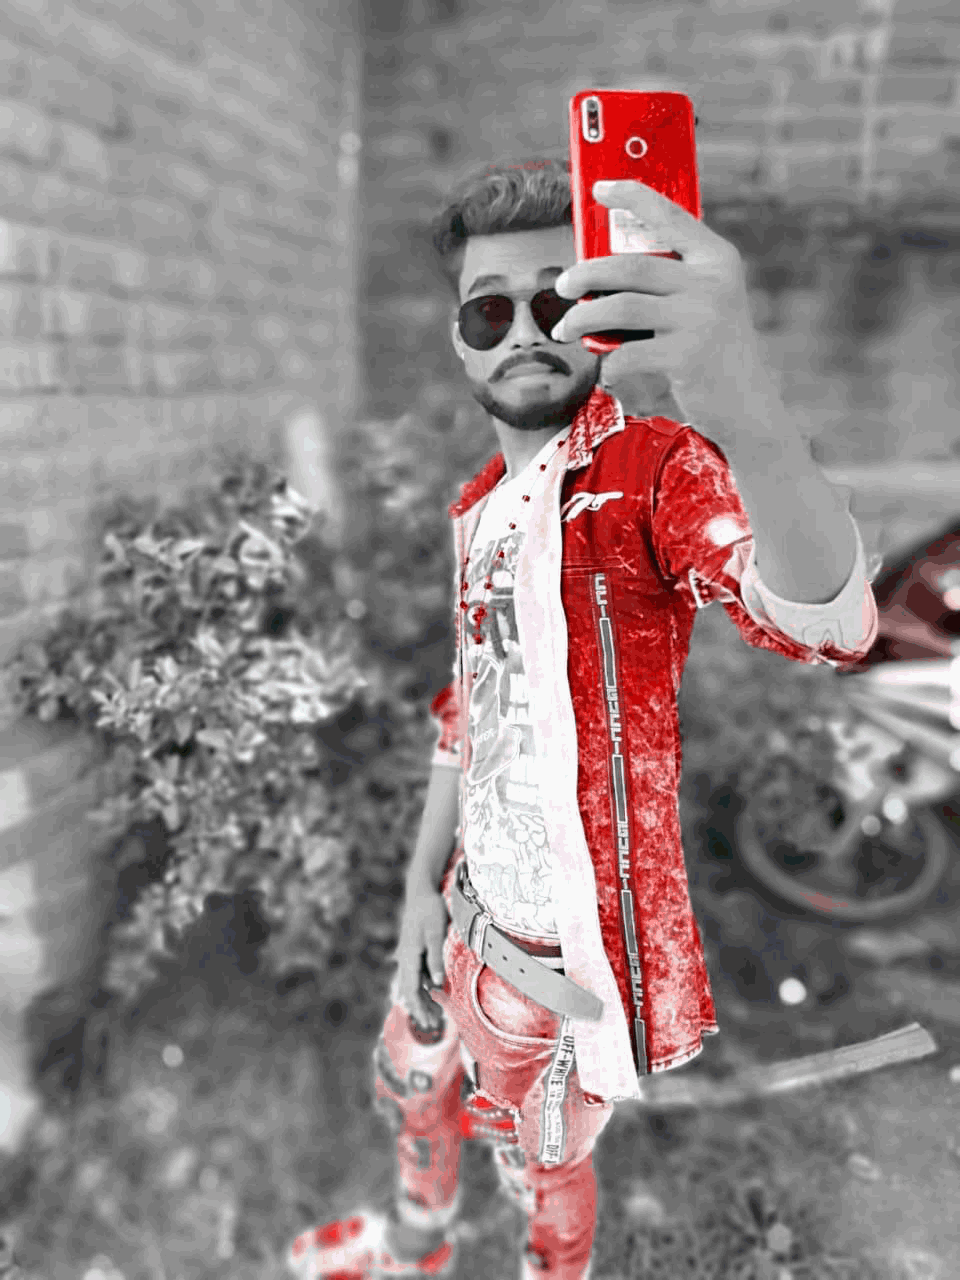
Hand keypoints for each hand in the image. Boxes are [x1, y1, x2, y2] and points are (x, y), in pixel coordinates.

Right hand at [393, 885, 448, 1031]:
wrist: (421, 890)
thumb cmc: (429, 910)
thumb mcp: (435, 932)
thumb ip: (436, 958)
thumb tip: (438, 984)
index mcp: (409, 956)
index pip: (410, 988)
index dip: (417, 1007)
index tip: (426, 1021)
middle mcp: (407, 958)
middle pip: (410, 989)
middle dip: (419, 1008)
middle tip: (431, 1026)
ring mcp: (411, 954)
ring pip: (414, 983)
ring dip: (423, 1000)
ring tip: (434, 1016)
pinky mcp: (417, 950)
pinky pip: (419, 973)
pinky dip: (426, 986)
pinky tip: (435, 994)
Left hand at [552, 180, 776, 445]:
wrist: (748, 405)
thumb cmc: (715, 353)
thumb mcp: (708, 303)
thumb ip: (674, 281)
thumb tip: (605, 270)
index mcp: (717, 259)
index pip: (669, 215)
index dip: (631, 196)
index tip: (599, 188)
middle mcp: (712, 282)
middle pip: (630, 265)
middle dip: (585, 273)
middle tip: (563, 286)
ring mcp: (701, 317)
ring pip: (620, 306)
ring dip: (582, 318)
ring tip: (565, 329)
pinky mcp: (687, 355)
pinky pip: (628, 353)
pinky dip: (608, 364)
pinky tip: (608, 372)